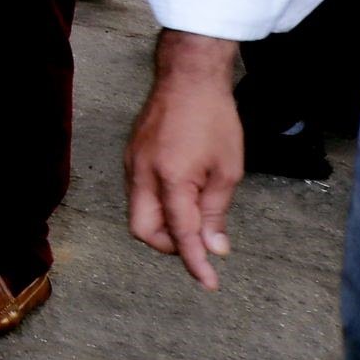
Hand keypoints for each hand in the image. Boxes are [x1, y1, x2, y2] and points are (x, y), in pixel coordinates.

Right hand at [127, 32, 242, 290]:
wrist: (188, 78)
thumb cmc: (213, 119)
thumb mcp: (228, 169)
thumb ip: (216, 211)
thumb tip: (214, 247)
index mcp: (170, 179)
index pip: (181, 233)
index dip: (194, 262)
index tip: (208, 282)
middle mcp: (143, 174)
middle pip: (143, 230)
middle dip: (169, 246)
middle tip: (199, 243)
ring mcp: (132, 164)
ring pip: (138, 213)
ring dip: (164, 225)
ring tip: (195, 215)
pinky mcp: (131, 155)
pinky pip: (139, 193)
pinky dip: (158, 205)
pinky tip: (182, 195)